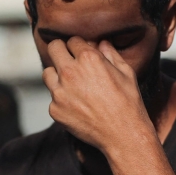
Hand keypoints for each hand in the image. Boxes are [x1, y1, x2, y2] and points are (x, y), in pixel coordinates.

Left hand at [43, 38, 153, 153]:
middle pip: (53, 48)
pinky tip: (77, 106)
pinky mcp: (55, 110)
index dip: (79, 46)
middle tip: (68, 59)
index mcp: (88, 59)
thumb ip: (111, 54)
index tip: (82, 53)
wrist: (122, 134)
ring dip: (57, 75)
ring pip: (47, 72)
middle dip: (61, 51)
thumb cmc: (128, 103)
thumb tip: (102, 43)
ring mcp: (59, 92)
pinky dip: (61, 99)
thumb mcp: (126, 73)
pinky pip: (52, 97)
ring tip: (72, 84)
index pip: (73, 40)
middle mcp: (70, 72)